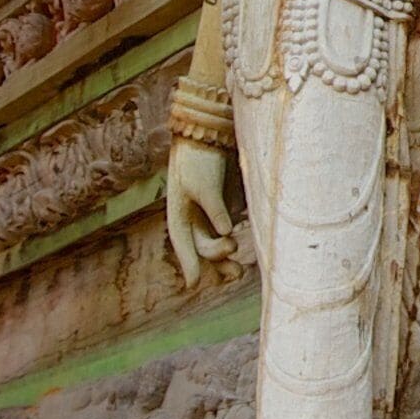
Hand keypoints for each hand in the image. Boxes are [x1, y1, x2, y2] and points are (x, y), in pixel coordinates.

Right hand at [164, 139, 239, 286]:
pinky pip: (228, 233)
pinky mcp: (226, 208)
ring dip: (225, 258)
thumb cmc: (200, 157)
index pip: (183, 242)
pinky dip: (232, 244)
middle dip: (217, 262)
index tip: (194, 285)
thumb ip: (215, 208)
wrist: (210, 133)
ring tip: (239, 272)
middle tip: (235, 271)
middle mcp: (193, 218)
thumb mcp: (203, 182)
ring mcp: (209, 215)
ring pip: (216, 244)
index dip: (188, 263)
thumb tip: (227, 233)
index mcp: (178, 213)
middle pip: (203, 248)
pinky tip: (240, 253)